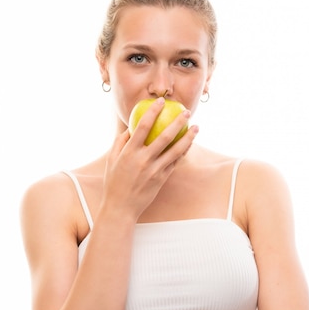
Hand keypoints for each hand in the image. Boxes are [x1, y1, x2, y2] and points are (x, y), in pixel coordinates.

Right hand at [100, 97, 197, 221]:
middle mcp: (143, 160)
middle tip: (186, 112)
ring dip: (188, 137)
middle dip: (178, 122)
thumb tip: (130, 128)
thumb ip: (120, 142)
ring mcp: (154, 170)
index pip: (142, 126)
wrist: (121, 207)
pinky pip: (175, 162)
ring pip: (176, 151)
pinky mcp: (162, 179)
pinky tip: (189, 144)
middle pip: (165, 136)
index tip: (161, 101)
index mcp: (129, 152)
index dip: (152, 112)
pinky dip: (183, 152)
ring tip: (196, 127)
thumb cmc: (114, 182)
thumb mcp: (112, 160)